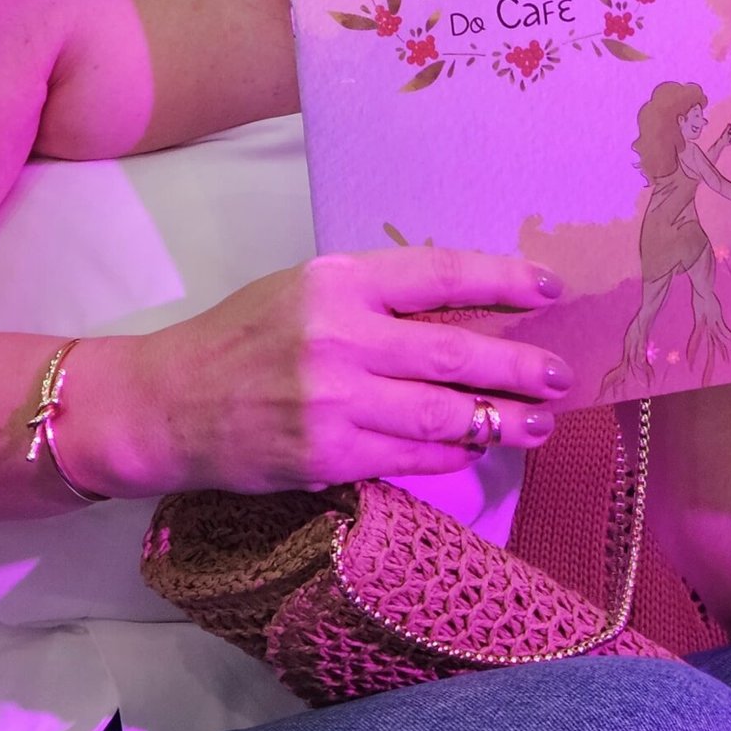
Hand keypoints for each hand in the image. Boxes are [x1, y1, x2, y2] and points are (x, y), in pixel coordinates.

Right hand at [72, 249, 572, 496]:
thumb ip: (376, 298)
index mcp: (340, 282)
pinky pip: (408, 457)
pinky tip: (477, 450)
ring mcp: (335, 400)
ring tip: (539, 423)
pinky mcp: (326, 455)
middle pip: (454, 350)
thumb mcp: (306, 290)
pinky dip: (450, 455)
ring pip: (441, 412)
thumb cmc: (244, 336)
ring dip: (499, 420)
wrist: (170, 402)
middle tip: (560, 374)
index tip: (549, 289)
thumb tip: (464, 308)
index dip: (504, 281)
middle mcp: (342, 336)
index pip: (441, 274)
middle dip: (518, 365)